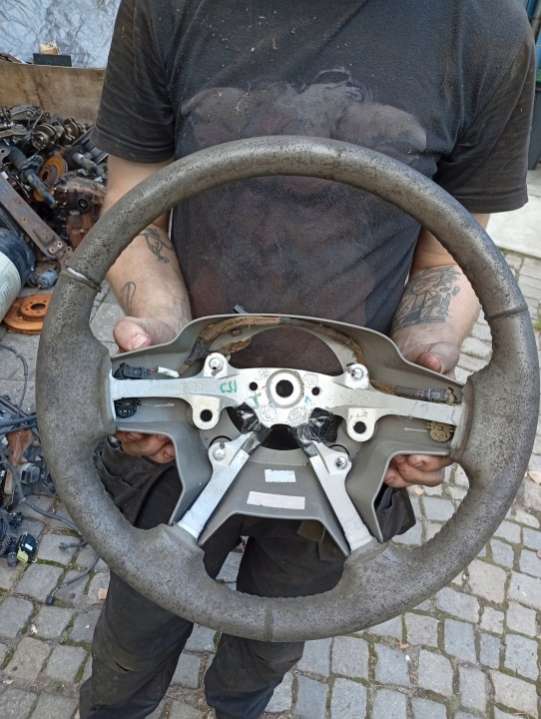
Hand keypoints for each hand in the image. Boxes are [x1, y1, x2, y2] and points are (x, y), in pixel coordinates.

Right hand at [114, 316, 177, 462]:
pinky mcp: (166, 417)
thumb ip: (131, 331)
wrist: (169, 333)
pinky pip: (163, 442)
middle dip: (142, 444)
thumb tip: (136, 340)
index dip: (123, 431)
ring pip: (145, 445)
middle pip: (129, 439)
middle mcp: (129, 405)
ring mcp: (148, 413)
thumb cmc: (149, 334)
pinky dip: (168, 448)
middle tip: (157, 438)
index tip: (135, 432)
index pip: (112, 419)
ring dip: (156, 449)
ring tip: (168, 442)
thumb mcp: (138, 328)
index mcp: (117, 389)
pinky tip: (176, 443)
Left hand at [384, 336, 458, 488]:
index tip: (417, 458)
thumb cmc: (433, 353)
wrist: (415, 348)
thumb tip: (434, 361)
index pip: (450, 450)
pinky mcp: (397, 435)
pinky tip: (383, 467)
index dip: (434, 461)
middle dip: (417, 473)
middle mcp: (437, 431)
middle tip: (401, 463)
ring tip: (392, 468)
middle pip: (434, 469)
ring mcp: (417, 435)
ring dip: (404, 475)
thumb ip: (440, 357)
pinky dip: (391, 470)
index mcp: (452, 418)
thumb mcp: (439, 352)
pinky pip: (397, 462)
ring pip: (416, 471)